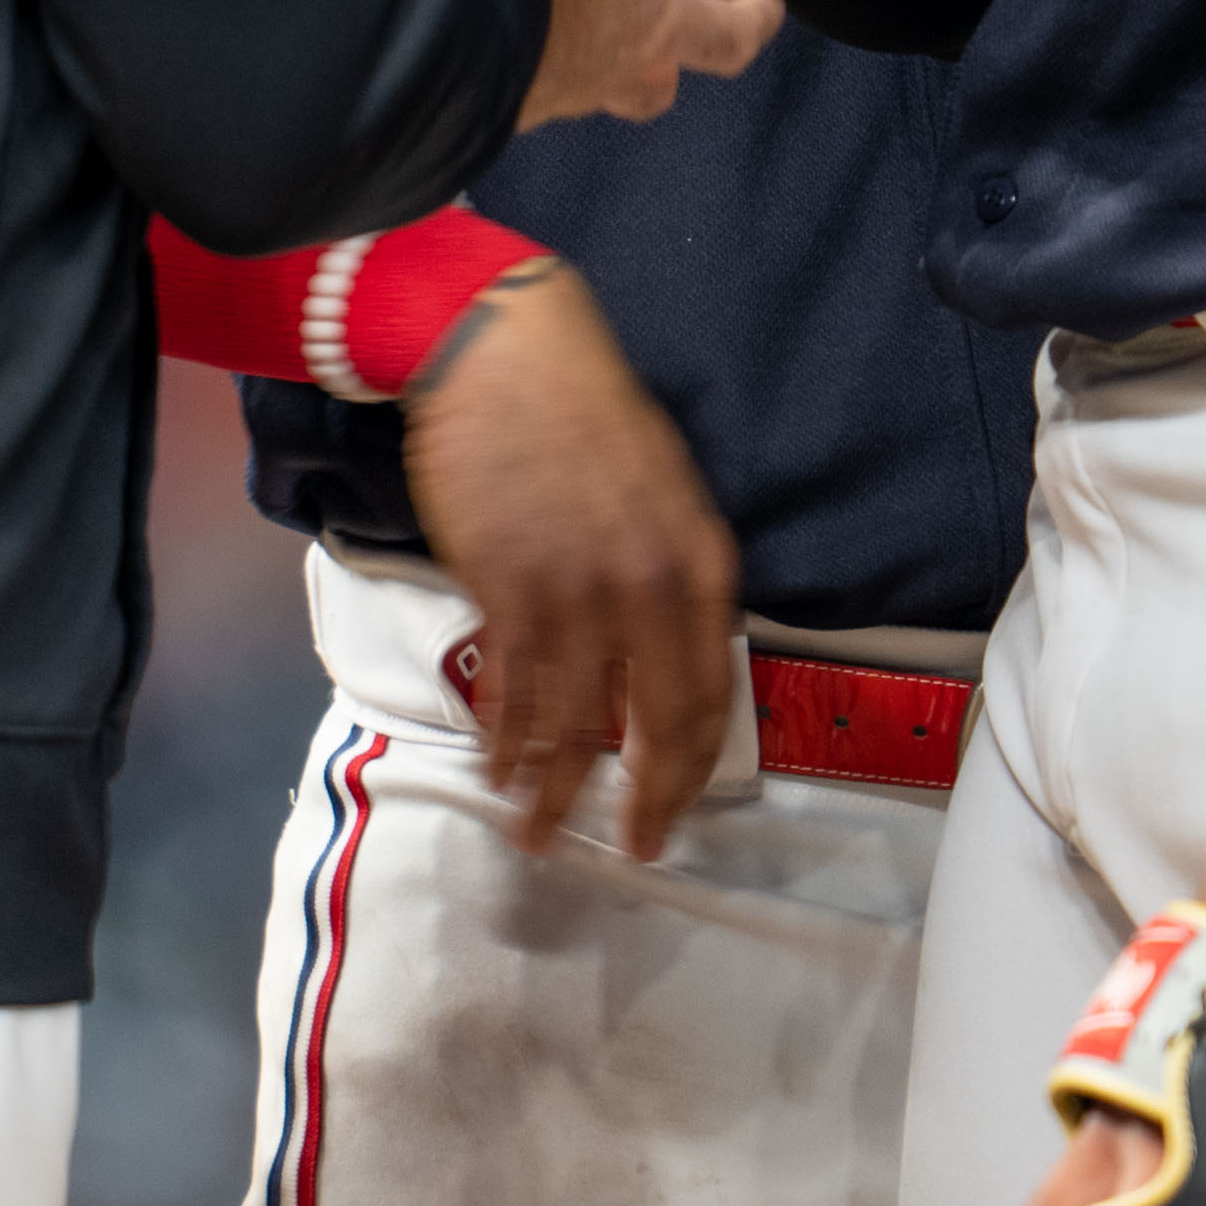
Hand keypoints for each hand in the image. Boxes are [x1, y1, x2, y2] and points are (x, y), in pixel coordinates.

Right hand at [399, 263, 740, 859]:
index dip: (688, 771)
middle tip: (626, 849)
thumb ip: (673, 581)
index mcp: (702, 567)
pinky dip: (505, 739)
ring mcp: (578, 594)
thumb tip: (666, 660)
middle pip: (654, 726)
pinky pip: (513, 690)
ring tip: (535, 833)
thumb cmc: (586, 417)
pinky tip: (497, 767)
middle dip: (640, 801)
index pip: (708, 697)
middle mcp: (650, 590)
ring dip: (550, 790)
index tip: (671, 813)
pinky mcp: (510, 587)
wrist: (506, 356)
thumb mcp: (665, 496)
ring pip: (572, 723)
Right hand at [460, 0, 794, 129]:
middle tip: (667, 47)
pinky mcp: (477, 98)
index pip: (724, 35)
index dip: (751, 19)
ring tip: (564, 22)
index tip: (771, 11)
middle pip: (652, 84)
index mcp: (647, 25)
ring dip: (583, 56)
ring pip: (579, 85)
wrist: (427, 38)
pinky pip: (510, 80)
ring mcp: (538, 93)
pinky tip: (487, 26)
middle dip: (665, 63)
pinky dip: (512, 53)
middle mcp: (600, 72)